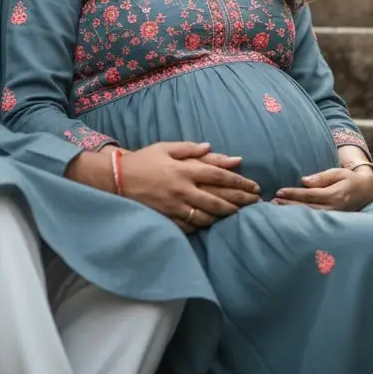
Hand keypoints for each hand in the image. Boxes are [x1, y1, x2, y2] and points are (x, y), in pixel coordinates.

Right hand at [120, 142, 260, 231]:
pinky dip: (205, 226)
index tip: (254, 185)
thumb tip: (212, 148)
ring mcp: (176, 206)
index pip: (219, 175)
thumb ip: (190, 148)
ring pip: (208, 215)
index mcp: (185, 169)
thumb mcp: (166, 147)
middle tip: (256, 203)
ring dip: (226, 216)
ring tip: (240, 214)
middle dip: (240, 201)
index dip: (239, 181)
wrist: (116, 179)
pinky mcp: (168, 218)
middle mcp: (183, 189)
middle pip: (219, 198)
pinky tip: (215, 225)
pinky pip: (191, 226)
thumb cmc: (143, 160)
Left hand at [272, 166, 372, 211]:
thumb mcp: (337, 172)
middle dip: (289, 204)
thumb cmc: (349, 179)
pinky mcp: (333, 221)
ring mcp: (334, 217)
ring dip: (292, 212)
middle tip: (272, 201)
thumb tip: (304, 181)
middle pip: (307, 208)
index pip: (310, 195)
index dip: (294, 193)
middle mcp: (335, 208)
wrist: (365, 191)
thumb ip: (321, 177)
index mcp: (335, 195)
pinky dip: (301, 218)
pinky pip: (315, 220)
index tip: (279, 191)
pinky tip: (290, 215)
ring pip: (310, 216)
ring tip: (276, 209)